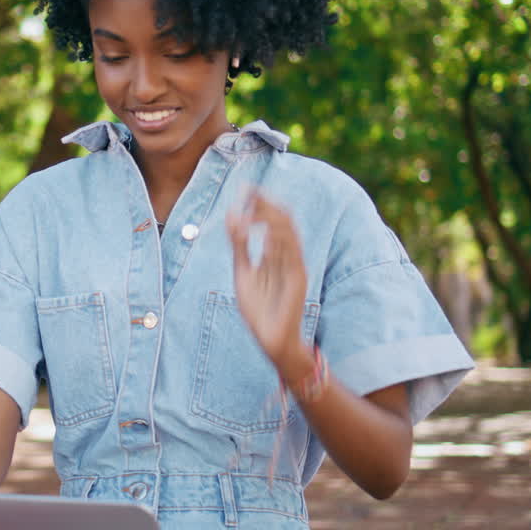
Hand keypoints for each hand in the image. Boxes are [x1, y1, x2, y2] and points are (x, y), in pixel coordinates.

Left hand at [225, 188, 308, 382]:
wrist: (271, 340)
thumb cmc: (259, 309)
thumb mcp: (243, 272)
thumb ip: (239, 245)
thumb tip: (232, 214)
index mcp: (275, 253)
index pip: (271, 219)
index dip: (260, 203)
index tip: (245, 189)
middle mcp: (287, 256)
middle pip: (281, 221)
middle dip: (266, 204)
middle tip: (249, 191)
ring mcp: (294, 267)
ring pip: (287, 233)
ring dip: (271, 218)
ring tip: (254, 205)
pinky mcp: (297, 280)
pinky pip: (291, 255)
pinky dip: (279, 241)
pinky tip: (267, 230)